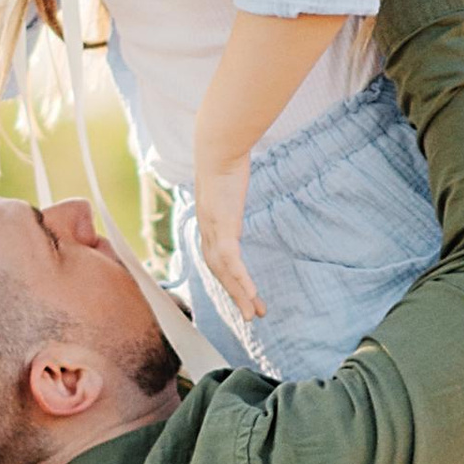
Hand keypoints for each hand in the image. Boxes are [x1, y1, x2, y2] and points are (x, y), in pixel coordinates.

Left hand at [195, 159, 262, 327]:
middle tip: (252, 316)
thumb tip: (232, 182)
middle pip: (220, 273)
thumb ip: (228, 190)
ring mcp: (213, 231)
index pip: (218, 259)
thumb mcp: (227, 180)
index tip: (244, 292)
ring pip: (226, 273)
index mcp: (209, 223)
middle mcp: (207, 231)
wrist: (217, 147)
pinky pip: (232, 261)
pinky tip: (252, 295)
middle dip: (236, 296)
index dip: (230, 278)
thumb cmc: (223, 158)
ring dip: (240, 296)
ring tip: (255, 314)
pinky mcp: (223, 227)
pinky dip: (241, 280)